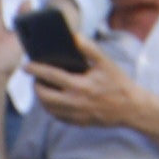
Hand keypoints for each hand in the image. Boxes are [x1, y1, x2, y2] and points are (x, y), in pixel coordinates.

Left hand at [24, 43, 152, 135]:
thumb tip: (72, 36)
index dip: (36, 70)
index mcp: (81, 85)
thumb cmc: (118, 82)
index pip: (51, 76)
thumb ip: (88, 48)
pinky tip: (54, 99)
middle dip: (36, 86)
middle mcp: (76, 102)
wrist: (132, 108)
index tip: (27, 65)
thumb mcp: (106, 62)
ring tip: (43, 87)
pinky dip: (51, 108)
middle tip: (35, 78)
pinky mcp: (79, 122)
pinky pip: (58, 116)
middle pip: (44, 96)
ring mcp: (77, 115)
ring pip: (48, 108)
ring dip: (42, 98)